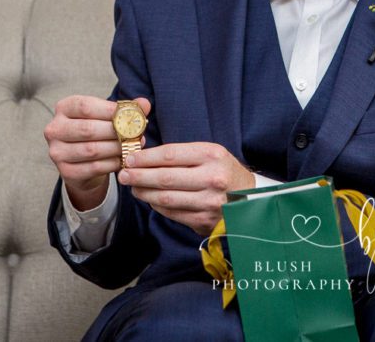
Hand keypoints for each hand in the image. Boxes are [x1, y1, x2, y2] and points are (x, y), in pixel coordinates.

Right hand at [44, 95, 151, 210]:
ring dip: (116, 148)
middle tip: (135, 133)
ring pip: (92, 150)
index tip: (130, 114)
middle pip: (88, 129)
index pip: (85, 106)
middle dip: (115, 131)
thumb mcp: (108, 116)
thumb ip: (126, 109)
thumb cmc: (96, 132)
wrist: (82, 162)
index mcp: (64, 108)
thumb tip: (144, 103)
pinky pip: (94, 167)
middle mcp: (54, 129)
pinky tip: (122, 159)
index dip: (109, 110)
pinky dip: (112, 163)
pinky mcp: (65, 171)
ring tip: (133, 146)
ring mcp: (57, 152)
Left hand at [119, 142, 254, 235]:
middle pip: (165, 178)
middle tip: (123, 174)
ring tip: (133, 187)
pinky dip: (157, 206)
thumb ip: (182, 155)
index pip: (170, 155)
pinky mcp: (204, 220)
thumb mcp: (211, 154)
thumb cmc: (224, 172)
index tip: (129, 158)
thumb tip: (145, 159)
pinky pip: (172, 213)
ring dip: (144, 193)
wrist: (252, 199)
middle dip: (138, 176)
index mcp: (212, 155)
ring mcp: (208, 202)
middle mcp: (212, 178)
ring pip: (166, 198)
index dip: (145, 158)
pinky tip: (150, 200)